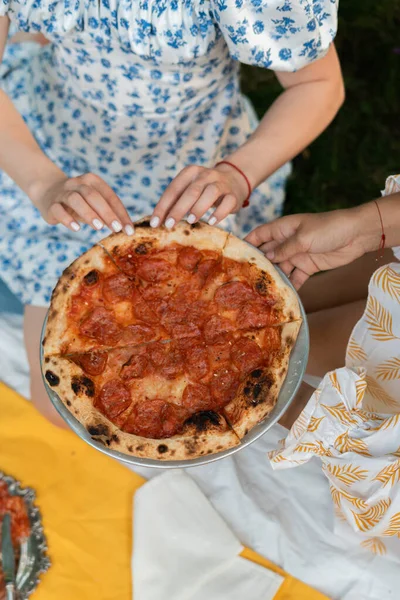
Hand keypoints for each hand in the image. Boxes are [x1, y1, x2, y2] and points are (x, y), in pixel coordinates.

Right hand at [33, 172, 133, 234]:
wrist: (47, 192)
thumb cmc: (79, 202)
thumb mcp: (94, 205)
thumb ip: (107, 214)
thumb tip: (123, 228)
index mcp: (92, 181)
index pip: (109, 196)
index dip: (121, 213)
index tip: (129, 230)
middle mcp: (77, 183)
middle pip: (93, 195)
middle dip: (107, 212)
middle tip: (116, 228)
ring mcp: (63, 193)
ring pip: (75, 199)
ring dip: (88, 213)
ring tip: (99, 227)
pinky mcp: (51, 204)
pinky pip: (58, 210)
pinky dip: (67, 219)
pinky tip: (76, 228)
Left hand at [149, 163, 248, 228]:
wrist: (234, 180)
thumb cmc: (204, 190)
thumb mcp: (189, 190)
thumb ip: (176, 202)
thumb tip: (159, 222)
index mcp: (190, 173)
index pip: (173, 189)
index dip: (163, 206)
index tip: (154, 223)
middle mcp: (205, 175)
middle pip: (191, 191)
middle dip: (178, 209)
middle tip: (169, 225)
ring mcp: (221, 183)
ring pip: (210, 193)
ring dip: (199, 207)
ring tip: (190, 221)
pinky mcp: (233, 195)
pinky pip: (227, 202)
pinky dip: (219, 213)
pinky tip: (212, 222)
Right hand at [246, 209, 367, 288]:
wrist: (356, 235)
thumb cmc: (329, 228)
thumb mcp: (303, 238)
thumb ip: (285, 249)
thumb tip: (267, 258)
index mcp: (283, 229)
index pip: (260, 235)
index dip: (247, 243)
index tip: (234, 255)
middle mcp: (287, 242)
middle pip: (268, 254)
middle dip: (258, 265)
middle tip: (243, 280)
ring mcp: (298, 255)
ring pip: (280, 268)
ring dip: (273, 278)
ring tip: (260, 291)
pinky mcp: (308, 266)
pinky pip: (296, 277)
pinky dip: (290, 286)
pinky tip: (282, 296)